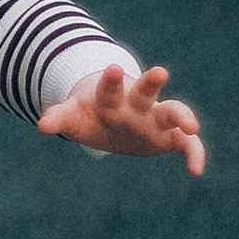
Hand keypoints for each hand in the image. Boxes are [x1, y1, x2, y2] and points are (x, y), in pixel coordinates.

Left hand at [38, 63, 206, 175]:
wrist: (112, 118)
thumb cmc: (90, 115)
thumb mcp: (74, 117)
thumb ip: (60, 118)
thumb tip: (43, 125)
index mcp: (110, 97)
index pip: (109, 87)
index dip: (111, 79)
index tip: (112, 68)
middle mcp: (136, 104)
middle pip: (145, 91)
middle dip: (151, 83)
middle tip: (160, 72)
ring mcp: (155, 118)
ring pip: (172, 111)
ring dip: (182, 116)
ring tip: (191, 127)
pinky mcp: (169, 136)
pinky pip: (187, 144)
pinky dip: (194, 153)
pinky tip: (196, 171)